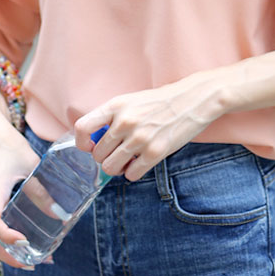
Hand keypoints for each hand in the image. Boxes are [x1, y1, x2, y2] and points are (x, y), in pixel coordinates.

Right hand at [0, 108, 53, 267]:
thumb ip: (41, 189)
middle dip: (9, 257)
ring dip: (9, 251)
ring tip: (33, 258)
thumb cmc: (8, 146)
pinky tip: (25, 239)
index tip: (25, 241)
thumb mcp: (30, 165)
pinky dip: (7, 238)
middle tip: (34, 263)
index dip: (7, 235)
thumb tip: (59, 214)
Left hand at [74, 73, 223, 181]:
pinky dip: (132, 174)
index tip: (89, 146)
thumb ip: (112, 117)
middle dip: (104, 158)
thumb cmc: (160, 101)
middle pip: (97, 154)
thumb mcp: (132, 101)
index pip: (82, 127)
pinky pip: (131, 175)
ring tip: (127, 161)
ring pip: (111, 168)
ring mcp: (140, 137)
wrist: (193, 100)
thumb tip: (95, 141)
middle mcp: (125, 121)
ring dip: (117, 168)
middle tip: (116, 154)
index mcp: (116, 105)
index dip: (81, 142)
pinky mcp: (156, 152)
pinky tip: (140, 164)